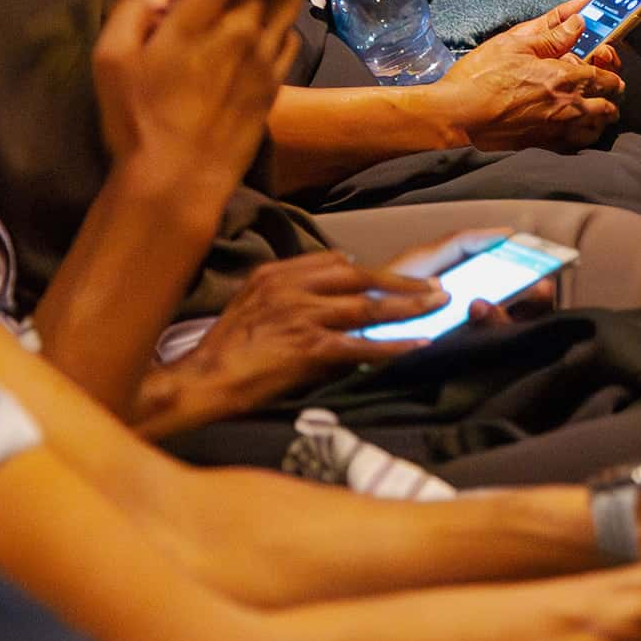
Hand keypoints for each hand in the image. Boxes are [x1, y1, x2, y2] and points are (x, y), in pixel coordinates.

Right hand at [91, 0, 316, 183]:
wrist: (178, 183)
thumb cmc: (136, 120)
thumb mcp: (112, 59)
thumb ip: (131, 7)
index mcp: (200, 15)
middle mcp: (241, 29)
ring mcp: (264, 56)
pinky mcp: (275, 83)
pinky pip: (287, 35)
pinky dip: (279, 18)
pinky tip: (262, 22)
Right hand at [139, 253, 448, 435]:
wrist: (202, 380)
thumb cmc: (224, 352)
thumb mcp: (250, 306)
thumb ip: (288, 297)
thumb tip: (331, 303)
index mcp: (274, 274)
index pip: (334, 260)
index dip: (370, 270)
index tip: (395, 277)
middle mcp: (290, 287)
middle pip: (360, 276)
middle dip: (402, 282)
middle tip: (435, 287)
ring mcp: (301, 316)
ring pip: (367, 306)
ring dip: (409, 307)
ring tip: (438, 307)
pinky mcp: (308, 348)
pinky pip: (362, 344)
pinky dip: (394, 345)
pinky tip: (418, 345)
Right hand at [430, 0, 620, 148]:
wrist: (458, 115)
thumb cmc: (482, 76)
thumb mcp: (515, 44)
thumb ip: (552, 34)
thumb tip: (579, 22)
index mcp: (565, 78)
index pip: (605, 77)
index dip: (611, 71)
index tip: (607, 67)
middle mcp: (568, 107)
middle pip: (608, 105)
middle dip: (612, 96)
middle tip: (609, 89)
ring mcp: (558, 129)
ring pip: (597, 128)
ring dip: (602, 118)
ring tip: (598, 110)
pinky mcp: (544, 145)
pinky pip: (578, 145)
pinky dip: (585, 136)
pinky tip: (579, 130)